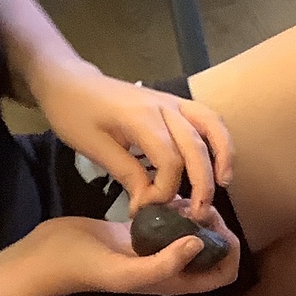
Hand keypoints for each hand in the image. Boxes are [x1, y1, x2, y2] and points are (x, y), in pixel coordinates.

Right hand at [28, 209, 240, 295]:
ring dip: (195, 215)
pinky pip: (169, 220)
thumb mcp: (128, 271)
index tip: (213, 226)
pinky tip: (164, 194)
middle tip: (197, 206)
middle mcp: (169, 267)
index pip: (223, 274)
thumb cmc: (88, 267)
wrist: (51, 255)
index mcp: (173, 282)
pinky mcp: (139, 232)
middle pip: (212, 250)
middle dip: (214, 228)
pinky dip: (174, 207)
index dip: (228, 252)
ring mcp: (154, 248)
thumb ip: (165, 263)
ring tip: (181, 199)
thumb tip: (200, 245)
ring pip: (192, 232)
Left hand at [40, 74, 233, 215]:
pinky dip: (218, 138)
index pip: (169, 160)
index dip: (164, 190)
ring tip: (224, 183)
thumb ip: (127, 173)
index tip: (147, 208)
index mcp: (141, 118)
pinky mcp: (173, 103)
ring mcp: (171, 102)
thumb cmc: (75, 114)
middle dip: (203, 182)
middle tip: (199, 213)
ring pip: (211, 125)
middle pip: (196, 146)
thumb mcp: (94, 148)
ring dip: (223, 154)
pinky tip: (218, 160)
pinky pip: (206, 118)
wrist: (70, 82)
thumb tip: (149, 204)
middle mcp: (164, 107)